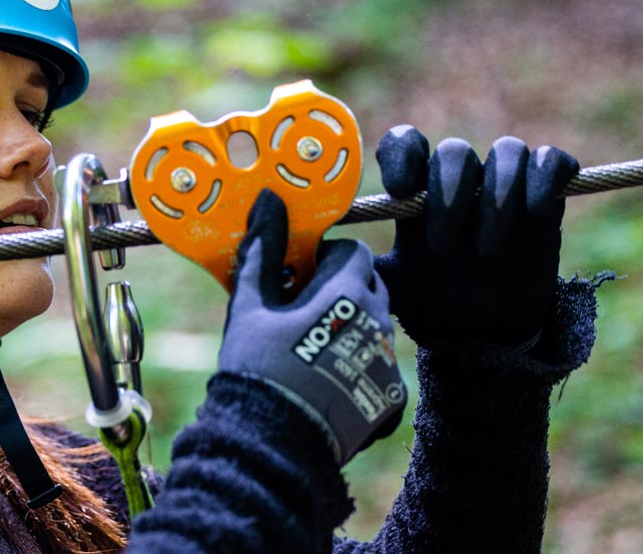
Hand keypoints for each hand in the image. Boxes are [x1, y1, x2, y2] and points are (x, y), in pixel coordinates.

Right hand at [219, 189, 406, 464]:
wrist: (272, 443)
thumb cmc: (256, 368)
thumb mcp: (251, 305)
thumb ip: (262, 251)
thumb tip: (268, 201)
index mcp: (347, 293)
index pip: (353, 252)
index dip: (325, 258)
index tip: (300, 275)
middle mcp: (378, 323)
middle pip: (370, 286)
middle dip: (342, 289)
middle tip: (304, 309)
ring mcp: (388, 362)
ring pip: (377, 327)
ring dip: (352, 327)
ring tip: (313, 348)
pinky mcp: (391, 398)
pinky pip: (382, 368)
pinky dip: (360, 368)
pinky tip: (328, 383)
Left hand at [373, 126, 579, 349]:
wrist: (485, 336)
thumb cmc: (433, 307)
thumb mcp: (390, 290)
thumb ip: (358, 268)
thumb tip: (322, 251)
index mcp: (419, 195)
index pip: (407, 143)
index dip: (404, 153)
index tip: (400, 190)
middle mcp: (460, 183)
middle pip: (455, 151)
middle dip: (449, 194)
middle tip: (442, 247)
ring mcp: (505, 187)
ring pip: (508, 151)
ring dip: (498, 196)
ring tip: (486, 250)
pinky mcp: (547, 197)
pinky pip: (551, 161)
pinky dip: (545, 177)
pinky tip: (536, 213)